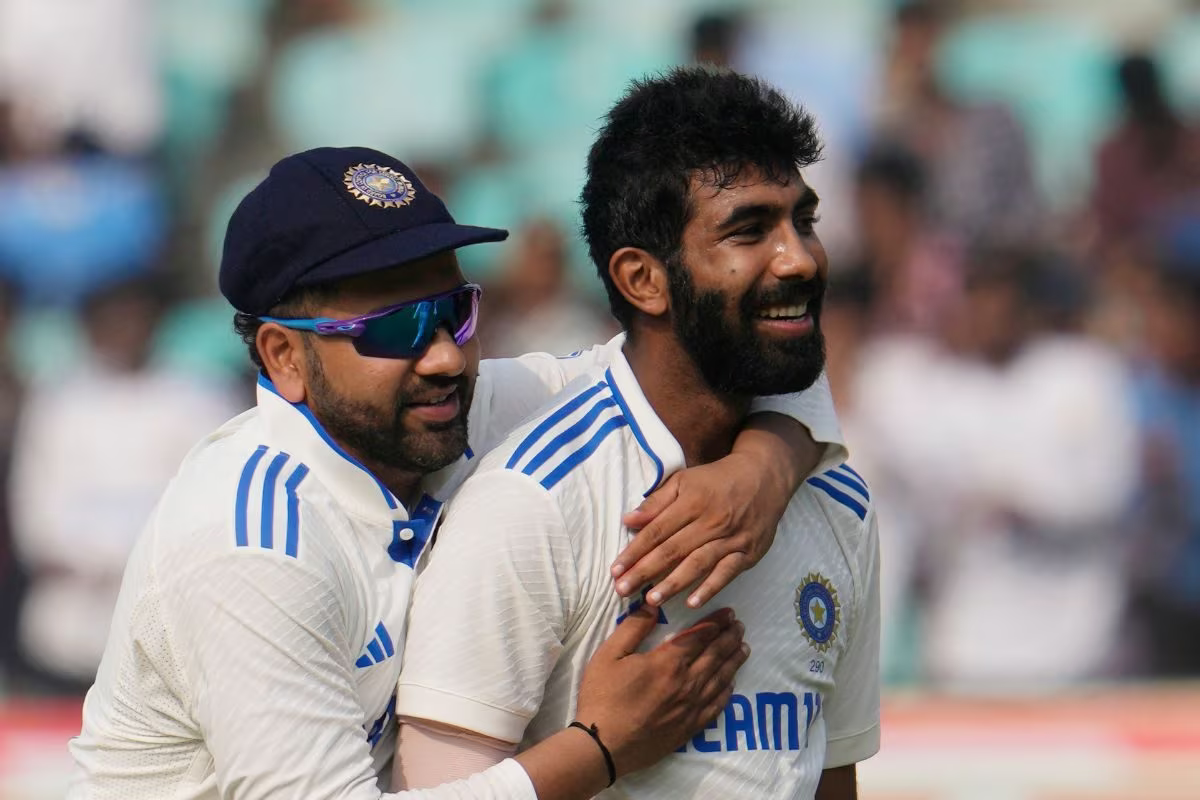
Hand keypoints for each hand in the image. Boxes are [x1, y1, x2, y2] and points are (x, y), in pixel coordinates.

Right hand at [573, 606, 747, 777]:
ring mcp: (690, 707)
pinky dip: (726, 692)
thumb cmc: (602, 697)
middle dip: (729, 638)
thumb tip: (653, 606)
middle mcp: (686, 683)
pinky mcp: (689, 728)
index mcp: (668, 662)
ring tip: (743, 649)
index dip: (716, 623)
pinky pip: (715, 707)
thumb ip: (633, 627)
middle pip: (715, 655)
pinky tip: (731, 685)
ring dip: (733, 661)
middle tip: (741, 626)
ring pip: (720, 679)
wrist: (603, 745)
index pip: (700, 636)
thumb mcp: (609, 654)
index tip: (728, 613)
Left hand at [613, 451, 793, 607]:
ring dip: (673, 583)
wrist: (765, 477)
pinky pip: (727, 572)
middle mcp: (711, 521)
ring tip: (651, 600)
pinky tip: (692, 602)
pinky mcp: (747, 552)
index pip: (657, 531)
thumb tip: (628, 519)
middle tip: (623, 591)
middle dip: (646, 572)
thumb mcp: (685, 481)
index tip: (615, 570)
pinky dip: (710, 588)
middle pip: (673, 550)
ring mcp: (731, 538)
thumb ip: (657, 502)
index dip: (635, 551)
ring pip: (698, 563)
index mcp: (692, 502)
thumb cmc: (718, 480)